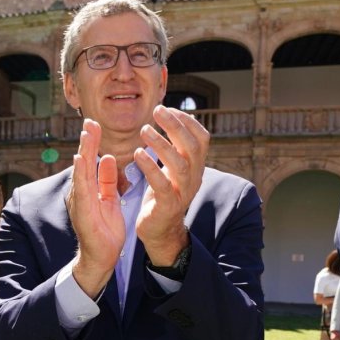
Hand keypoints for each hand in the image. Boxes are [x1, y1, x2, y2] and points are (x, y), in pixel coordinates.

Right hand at [67, 119, 124, 296]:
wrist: (102, 256)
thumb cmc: (105, 230)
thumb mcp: (109, 200)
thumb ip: (107, 180)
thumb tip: (108, 158)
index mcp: (89, 189)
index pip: (90, 161)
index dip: (91, 142)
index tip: (95, 124)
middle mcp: (81, 192)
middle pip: (83, 162)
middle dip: (86, 141)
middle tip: (90, 121)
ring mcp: (80, 201)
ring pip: (81, 171)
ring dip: (83, 151)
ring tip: (86, 133)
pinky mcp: (83, 211)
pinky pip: (82, 189)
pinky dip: (80, 173)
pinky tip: (80, 159)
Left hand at [135, 106, 207, 265]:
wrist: (161, 232)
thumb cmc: (163, 196)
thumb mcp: (172, 169)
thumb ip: (175, 147)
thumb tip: (174, 118)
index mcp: (195, 167)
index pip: (201, 138)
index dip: (187, 121)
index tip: (167, 108)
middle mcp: (193, 178)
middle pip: (193, 147)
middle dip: (176, 126)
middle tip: (157, 111)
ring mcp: (182, 193)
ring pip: (179, 165)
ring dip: (162, 144)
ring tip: (144, 130)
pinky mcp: (168, 206)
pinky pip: (162, 185)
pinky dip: (150, 168)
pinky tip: (137, 154)